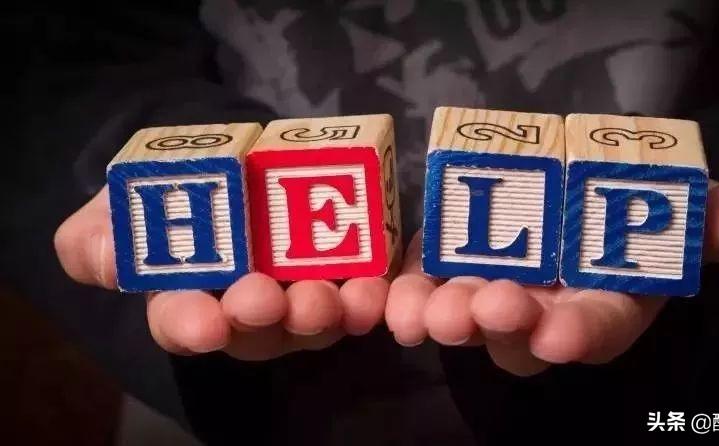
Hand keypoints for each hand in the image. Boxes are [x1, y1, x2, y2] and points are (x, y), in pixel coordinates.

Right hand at [54, 187, 388, 359]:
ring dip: (323, 310)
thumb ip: (99, 238)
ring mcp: (297, 295)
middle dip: (263, 315)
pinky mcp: (343, 272)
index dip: (192, 326)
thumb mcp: (118, 206)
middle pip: (257, 329)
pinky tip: (373, 285)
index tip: (204, 324)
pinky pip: (357, 291)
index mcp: (188, 300)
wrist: (221, 160)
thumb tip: (104, 255)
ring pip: (313, 318)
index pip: (184, 324)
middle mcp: (246, 311)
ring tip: (329, 296)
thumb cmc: (162, 191)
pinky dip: (366, 292)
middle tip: (266, 300)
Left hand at [385, 182, 718, 375]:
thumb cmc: (633, 205)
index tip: (561, 335)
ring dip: (437, 316)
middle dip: (500, 324)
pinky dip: (396, 294)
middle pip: (516, 334)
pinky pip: (415, 287)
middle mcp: (540, 311)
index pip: (594, 329)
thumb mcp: (682, 210)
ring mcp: (485, 292)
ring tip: (421, 312)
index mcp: (598, 303)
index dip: (580, 333)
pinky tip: (377, 297)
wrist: (572, 185)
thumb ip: (713, 220)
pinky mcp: (440, 267)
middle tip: (484, 309)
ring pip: (460, 317)